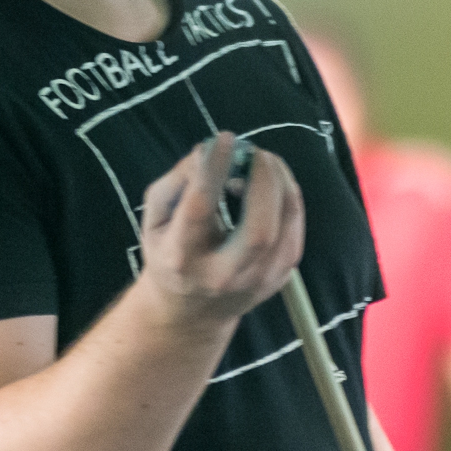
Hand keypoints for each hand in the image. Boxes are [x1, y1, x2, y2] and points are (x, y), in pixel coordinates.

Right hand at [135, 132, 303, 329]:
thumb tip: (209, 151)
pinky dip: (288, 199)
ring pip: (284, 230)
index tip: (226, 139)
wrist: (189, 312)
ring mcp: (256, 282)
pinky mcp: (279, 279)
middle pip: (258, 231)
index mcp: (181, 258)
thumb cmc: (169, 252)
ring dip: (280, 185)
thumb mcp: (155, 218)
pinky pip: (295, 231)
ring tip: (262, 163)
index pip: (200, 209)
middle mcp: (221, 276)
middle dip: (263, 182)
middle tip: (255, 151)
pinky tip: (270, 184)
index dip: (215, 169)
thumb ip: (177, 181)